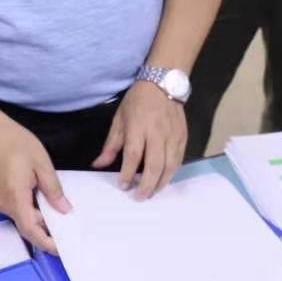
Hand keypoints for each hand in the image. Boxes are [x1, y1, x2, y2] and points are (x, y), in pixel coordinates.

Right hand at [0, 114, 69, 253]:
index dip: (46, 242)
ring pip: (21, 216)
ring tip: (58, 211)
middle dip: (46, 228)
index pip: (31, 230)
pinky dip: (29, 207)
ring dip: (38, 216)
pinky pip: (15, 208)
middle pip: (27, 225)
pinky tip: (41, 199)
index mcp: (15, 199)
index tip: (61, 249)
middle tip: (68, 228)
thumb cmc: (15, 143)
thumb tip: (64, 210)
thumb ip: (53, 189)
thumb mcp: (41, 163)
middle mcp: (3, 205)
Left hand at [95, 80, 185, 199]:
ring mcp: (173, 135)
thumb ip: (111, 145)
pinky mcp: (183, 136)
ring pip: (170, 165)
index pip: (133, 155)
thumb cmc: (137, 101)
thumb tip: (98, 165)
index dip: (127, 173)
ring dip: (161, 183)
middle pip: (154, 165)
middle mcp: (157, 132)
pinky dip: (172, 172)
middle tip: (139, 197)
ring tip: (152, 192)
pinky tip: (164, 179)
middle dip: (146, 185)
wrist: (163, 83)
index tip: (122, 186)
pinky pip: (179, 159)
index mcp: (138, 126)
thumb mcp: (119, 119)